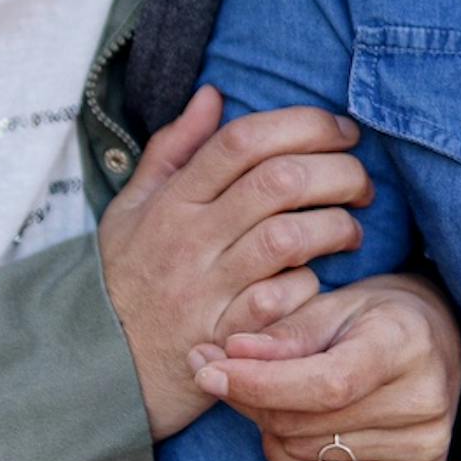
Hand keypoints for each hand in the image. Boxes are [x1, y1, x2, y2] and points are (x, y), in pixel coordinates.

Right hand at [97, 88, 373, 441]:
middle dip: (337, 171)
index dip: (304, 125)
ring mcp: (207, 290)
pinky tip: (318, 279)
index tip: (341, 131)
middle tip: (361, 180)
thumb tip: (212, 94)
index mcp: (172, 201)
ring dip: (335, 226)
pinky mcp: (225, 336)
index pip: (243, 140)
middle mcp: (190, 239)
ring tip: (350, 229)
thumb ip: (173, 149)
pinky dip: (309, 285)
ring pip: (288, 238)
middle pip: (279, 182)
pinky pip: (281, 300)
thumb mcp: (131, 208)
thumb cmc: (125, 277)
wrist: (98, 366)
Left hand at [199, 273, 460, 460]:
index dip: (260, 384)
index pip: (326, 383)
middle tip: (232, 377)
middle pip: (306, 424)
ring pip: (307, 456)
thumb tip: (228, 355)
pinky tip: (293, 433)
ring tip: (279, 399)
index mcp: (406, 342)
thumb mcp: (330, 306)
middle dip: (254, 402)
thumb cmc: (373, 318)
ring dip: (273, 431)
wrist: (434, 340)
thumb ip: (282, 333)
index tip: (208, 371)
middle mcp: (426, 398)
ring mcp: (428, 444)